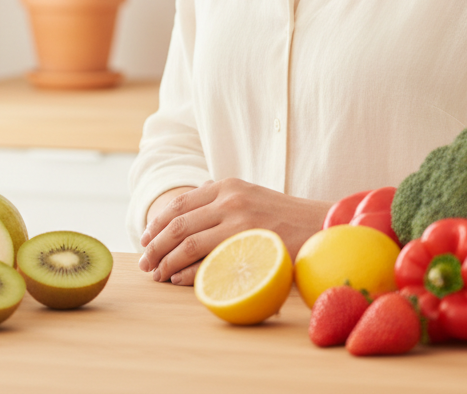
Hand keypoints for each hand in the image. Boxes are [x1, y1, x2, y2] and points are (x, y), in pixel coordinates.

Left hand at [137, 178, 328, 285]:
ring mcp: (240, 222)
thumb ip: (223, 200)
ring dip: (166, 262)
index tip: (145, 239)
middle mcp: (229, 199)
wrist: (322, 225)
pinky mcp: (250, 246)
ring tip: (156, 275)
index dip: (156, 223)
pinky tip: (178, 280)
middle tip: (144, 263)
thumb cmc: (284, 217)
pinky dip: (188, 273)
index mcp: (227, 186)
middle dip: (155, 246)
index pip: (179, 204)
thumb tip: (193, 210)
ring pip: (188, 244)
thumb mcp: (251, 196)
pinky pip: (210, 262)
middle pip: (178, 224)